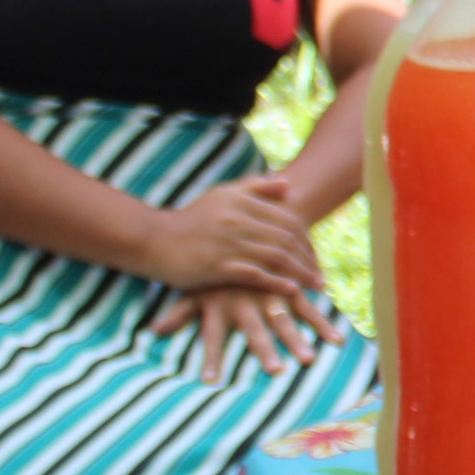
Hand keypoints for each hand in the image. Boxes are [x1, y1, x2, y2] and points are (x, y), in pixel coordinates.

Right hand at [136, 173, 320, 298]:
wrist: (153, 240)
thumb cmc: (191, 220)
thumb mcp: (221, 195)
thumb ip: (255, 187)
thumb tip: (287, 184)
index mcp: (241, 200)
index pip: (287, 218)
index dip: (307, 239)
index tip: (315, 256)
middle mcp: (237, 218)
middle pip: (286, 238)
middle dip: (308, 259)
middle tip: (321, 276)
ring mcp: (228, 242)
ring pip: (276, 257)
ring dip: (300, 273)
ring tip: (315, 286)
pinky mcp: (218, 266)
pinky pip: (256, 275)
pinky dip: (277, 283)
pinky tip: (292, 291)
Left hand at [154, 281, 338, 378]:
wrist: (247, 226)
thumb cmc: (217, 265)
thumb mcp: (196, 288)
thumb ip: (179, 312)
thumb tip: (153, 332)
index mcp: (221, 305)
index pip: (213, 336)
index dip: (212, 359)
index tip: (210, 382)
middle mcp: (247, 302)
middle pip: (256, 330)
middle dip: (265, 350)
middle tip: (275, 372)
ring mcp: (270, 294)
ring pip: (286, 319)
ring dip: (298, 340)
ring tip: (309, 360)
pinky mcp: (290, 289)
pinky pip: (309, 308)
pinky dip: (323, 323)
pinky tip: (338, 339)